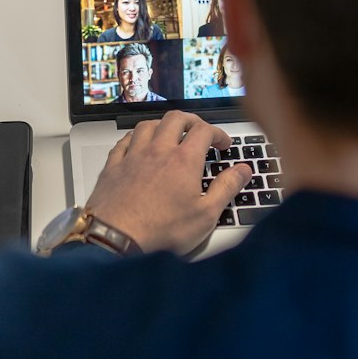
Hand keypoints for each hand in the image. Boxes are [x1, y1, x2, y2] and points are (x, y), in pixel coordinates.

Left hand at [87, 113, 251, 255]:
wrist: (116, 239)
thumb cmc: (160, 231)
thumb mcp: (205, 215)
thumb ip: (227, 188)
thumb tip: (243, 171)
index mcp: (184, 161)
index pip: (204, 131)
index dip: (218, 133)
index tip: (223, 143)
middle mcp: (158, 152)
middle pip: (176, 119)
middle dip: (192, 121)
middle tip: (200, 132)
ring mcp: (133, 157)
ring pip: (148, 125)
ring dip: (162, 125)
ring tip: (170, 134)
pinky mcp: (113, 167)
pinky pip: (124, 141)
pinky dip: (135, 138)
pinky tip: (137, 145)